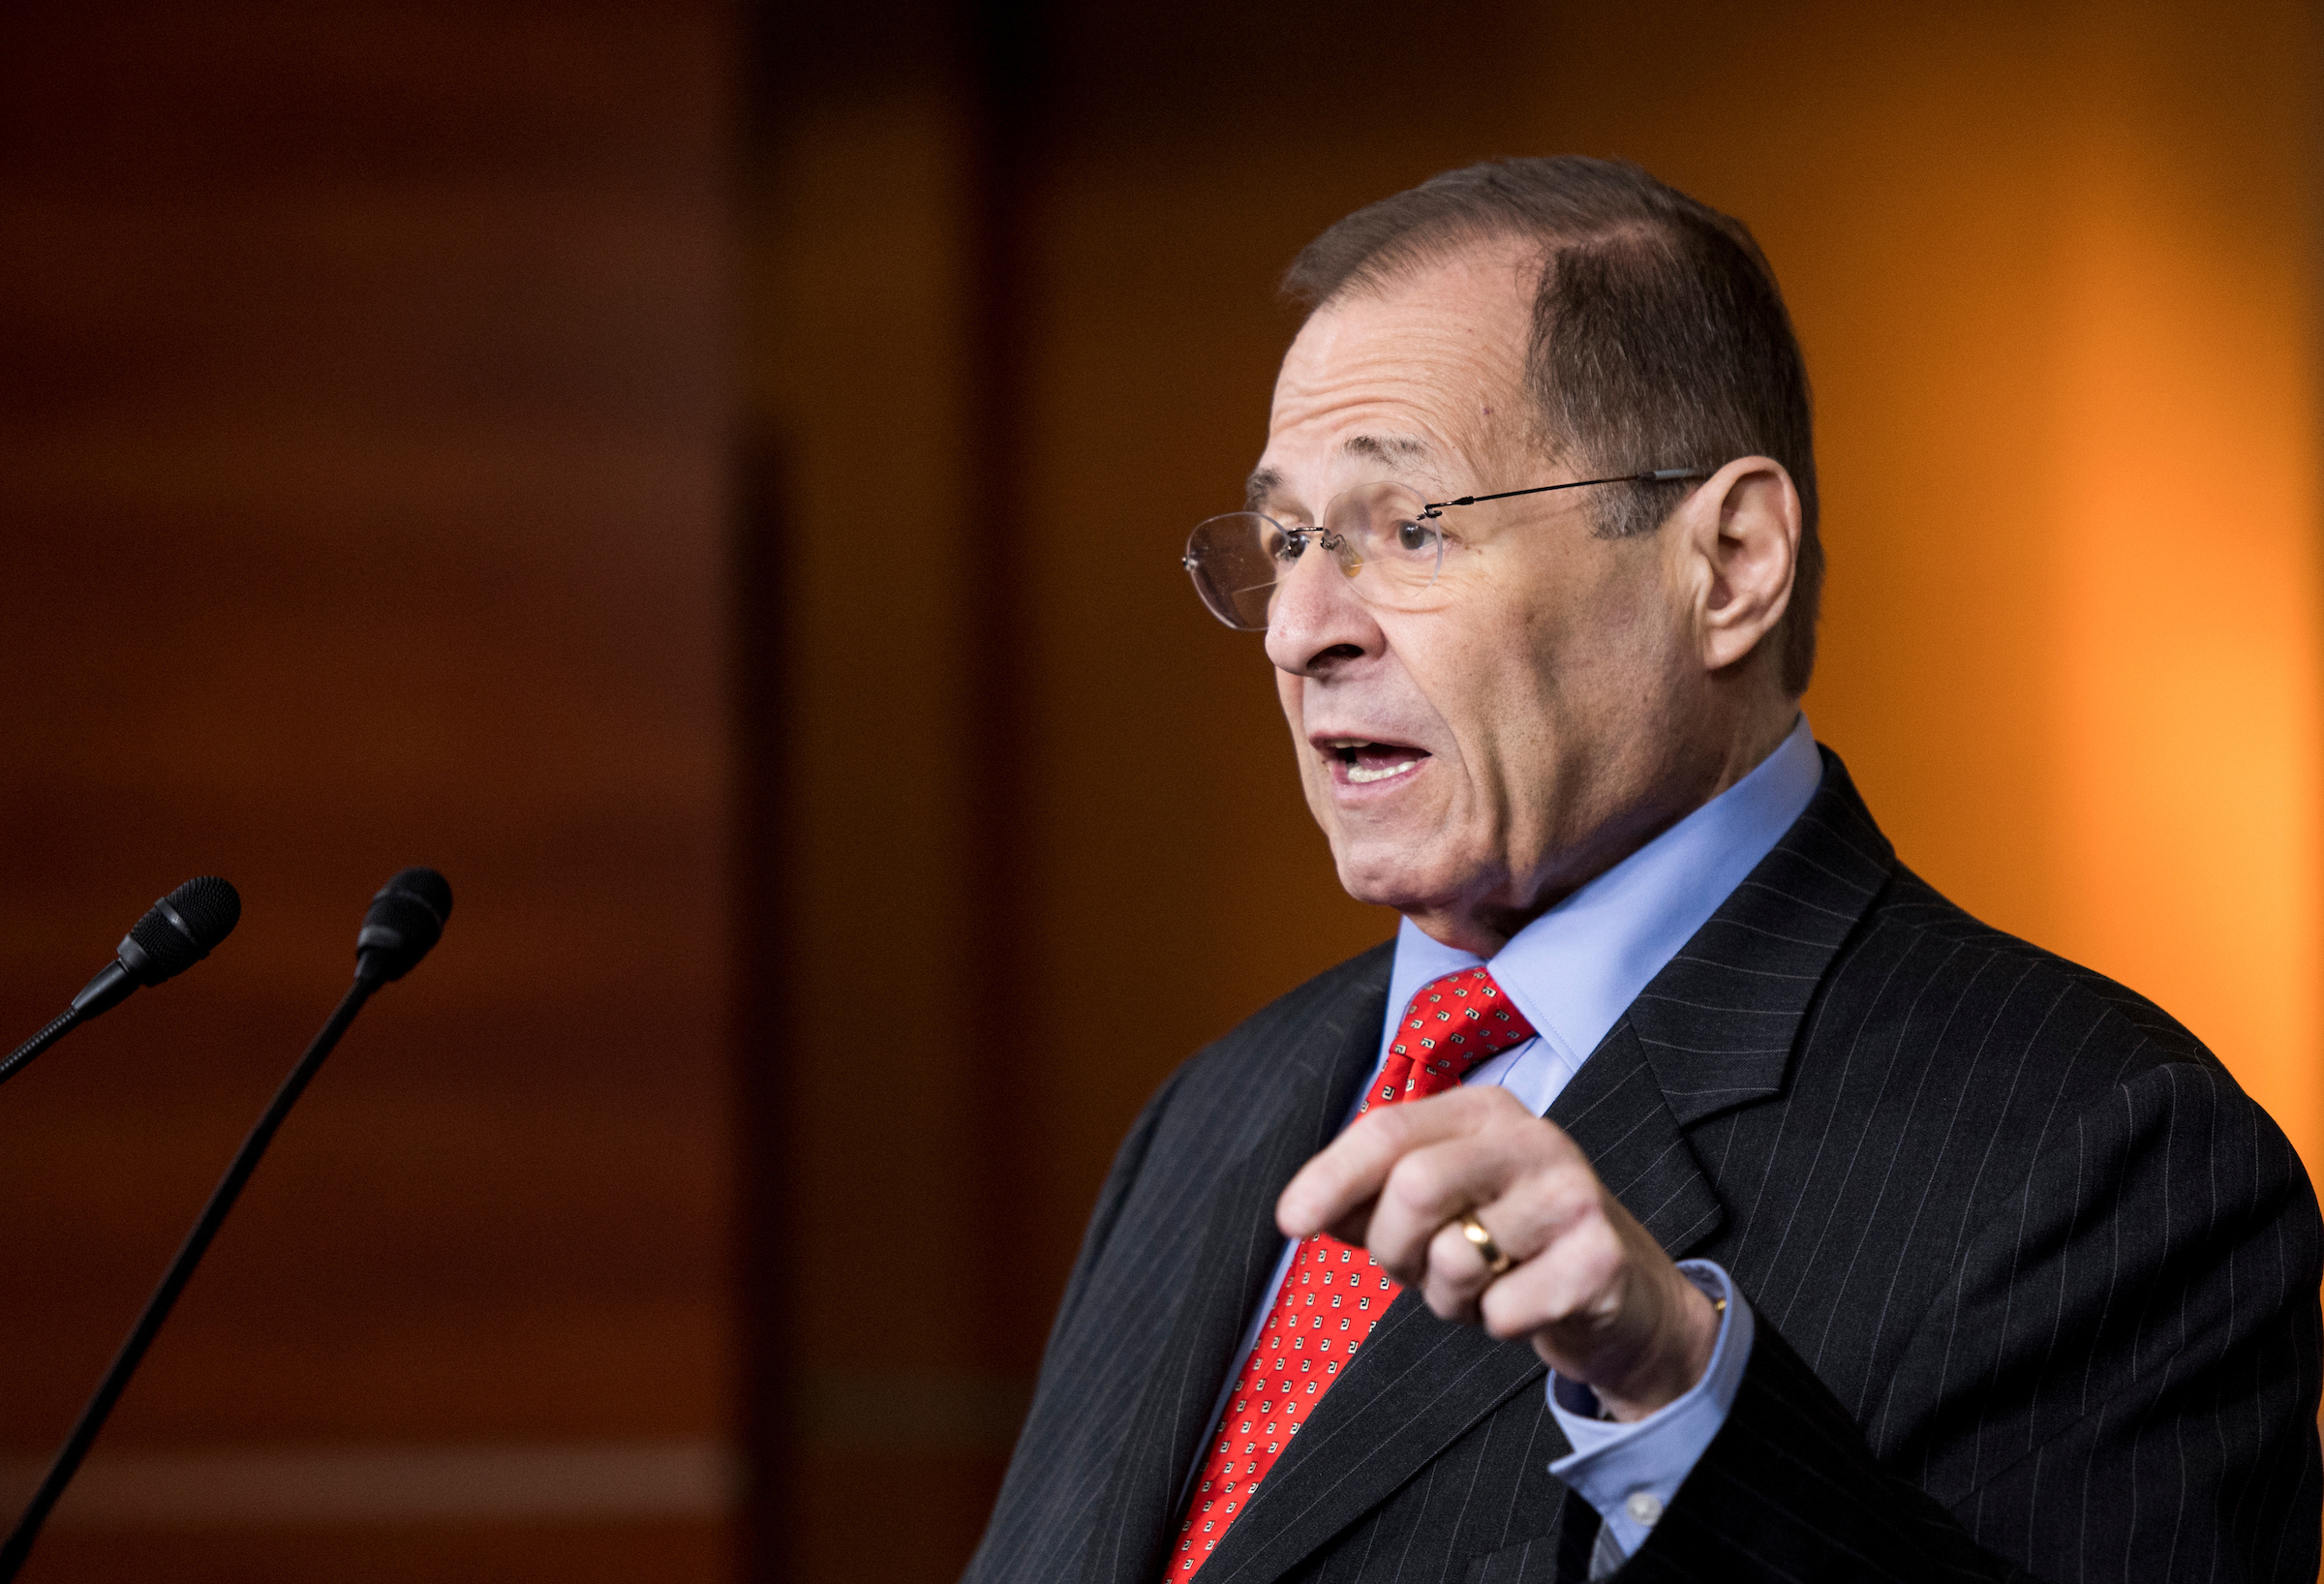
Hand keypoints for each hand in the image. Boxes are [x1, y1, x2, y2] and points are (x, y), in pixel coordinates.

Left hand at [1276, 1085, 1718, 1420]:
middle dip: (1393, 1247)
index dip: (1330, 1177)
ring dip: (1447, 1297)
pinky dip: (1496, 1325)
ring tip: (1481, 1286)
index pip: (1387, 1130)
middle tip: (1413, 1270)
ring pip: (1455, 1257)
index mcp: (1482, 1112)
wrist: (1622, 1298)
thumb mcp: (1438, 1209)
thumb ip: (1370, 1199)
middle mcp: (1532, 1138)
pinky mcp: (1600, 1258)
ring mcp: (1573, 1195)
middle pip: (1414, 1186)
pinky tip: (1528, 1304)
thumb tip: (1302, 1212)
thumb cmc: (1509, 1246)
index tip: (1289, 1222)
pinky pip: (1502, 1312)